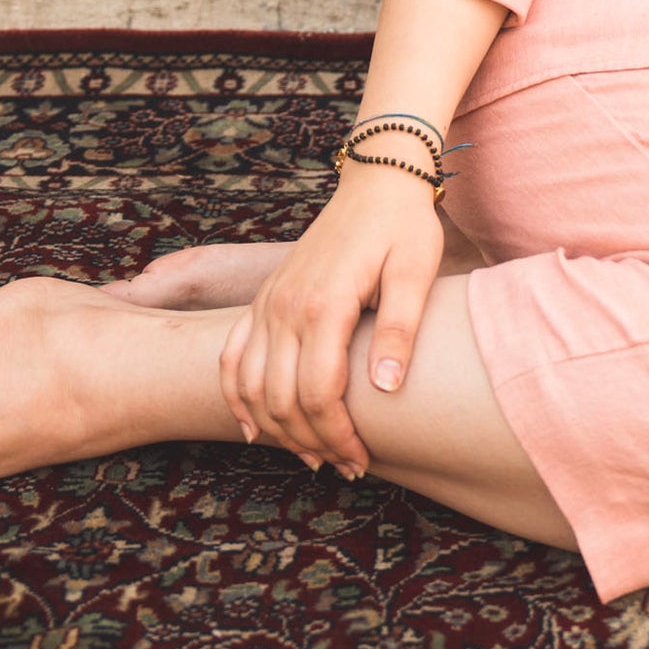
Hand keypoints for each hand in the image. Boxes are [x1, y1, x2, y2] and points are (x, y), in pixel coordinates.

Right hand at [220, 160, 443, 477]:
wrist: (377, 183)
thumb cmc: (405, 226)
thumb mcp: (416, 272)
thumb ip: (399, 330)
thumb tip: (386, 388)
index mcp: (324, 304)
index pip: (318, 394)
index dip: (337, 436)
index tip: (360, 460)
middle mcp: (286, 307)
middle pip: (282, 399)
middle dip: (311, 442)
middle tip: (344, 466)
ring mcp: (269, 303)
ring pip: (253, 385)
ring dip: (277, 429)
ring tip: (312, 455)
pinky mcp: (265, 298)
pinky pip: (232, 356)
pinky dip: (237, 396)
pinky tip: (254, 427)